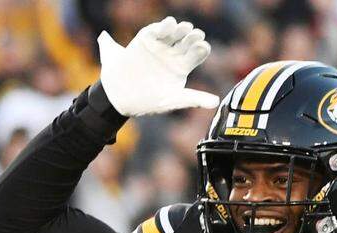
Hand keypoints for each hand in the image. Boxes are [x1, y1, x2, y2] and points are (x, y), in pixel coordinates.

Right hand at [97, 16, 217, 116]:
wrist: (119, 96)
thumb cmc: (147, 102)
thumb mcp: (172, 100)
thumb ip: (194, 99)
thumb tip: (217, 102)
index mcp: (182, 67)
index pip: (198, 52)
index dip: (201, 48)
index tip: (202, 47)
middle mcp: (173, 54)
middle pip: (189, 40)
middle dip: (194, 36)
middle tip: (196, 36)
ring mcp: (161, 45)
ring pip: (176, 32)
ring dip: (182, 29)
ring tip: (184, 30)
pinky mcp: (147, 39)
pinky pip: (159, 29)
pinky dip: (165, 26)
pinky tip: (169, 27)